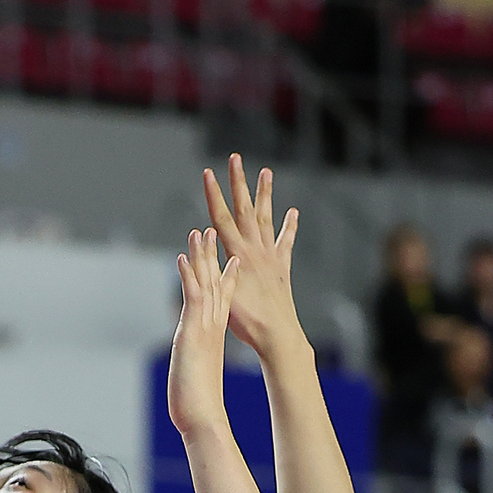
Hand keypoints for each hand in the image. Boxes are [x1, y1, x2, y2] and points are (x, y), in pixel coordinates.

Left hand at [168, 227, 238, 436]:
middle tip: (213, 233)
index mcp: (214, 337)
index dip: (226, 278)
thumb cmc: (198, 407)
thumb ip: (201, 367)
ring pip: (205, 284)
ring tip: (199, 232)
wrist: (202, 418)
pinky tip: (182, 258)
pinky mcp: (194, 332)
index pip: (222, 301)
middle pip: (215, 284)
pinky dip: (188, 276)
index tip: (230, 260)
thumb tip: (201, 373)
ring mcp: (204, 328)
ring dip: (201, 257)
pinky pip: (192, 297)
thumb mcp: (199, 379)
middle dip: (213, 257)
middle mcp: (212, 328)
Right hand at [202, 154, 299, 359]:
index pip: (221, 217)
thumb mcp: (221, 295)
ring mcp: (270, 255)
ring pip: (267, 217)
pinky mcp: (282, 266)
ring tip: (266, 173)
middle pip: (244, 208)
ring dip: (265, 194)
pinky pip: (286, 241)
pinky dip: (289, 226)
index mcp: (237, 253)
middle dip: (238, 183)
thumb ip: (210, 268)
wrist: (277, 333)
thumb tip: (198, 246)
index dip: (212, 194)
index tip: (207, 172)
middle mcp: (255, 249)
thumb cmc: (246, 321)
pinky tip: (293, 212)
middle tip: (236, 159)